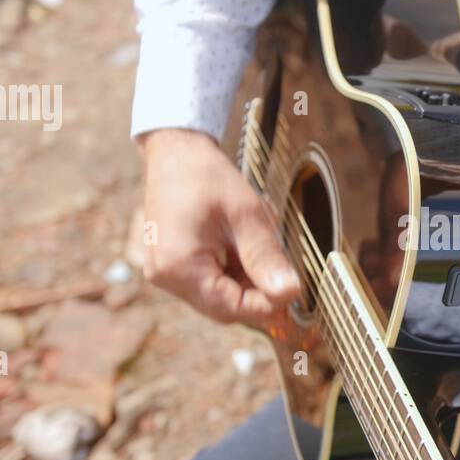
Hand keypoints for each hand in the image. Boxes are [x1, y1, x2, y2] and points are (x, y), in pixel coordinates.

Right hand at [137, 129, 300, 322]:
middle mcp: (165, 276)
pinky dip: (232, 274)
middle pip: (223, 307)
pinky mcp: (171, 266)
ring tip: (259, 249)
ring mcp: (165, 273)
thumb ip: (267, 258)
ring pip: (217, 297)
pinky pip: (208, 283)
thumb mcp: (247, 216)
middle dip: (257, 294)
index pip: (230, 307)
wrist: (177, 152)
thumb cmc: (209, 177)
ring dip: (246, 283)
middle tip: (286, 274)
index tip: (294, 291)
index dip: (266, 305)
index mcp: (179, 266)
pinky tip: (243, 249)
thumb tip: (290, 293)